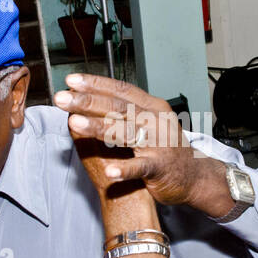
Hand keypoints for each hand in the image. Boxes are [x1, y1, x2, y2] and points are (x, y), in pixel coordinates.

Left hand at [55, 74, 209, 207]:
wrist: (195, 177)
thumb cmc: (166, 148)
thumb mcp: (149, 123)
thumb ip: (124, 113)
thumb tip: (88, 101)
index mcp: (152, 107)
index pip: (121, 90)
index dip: (96, 84)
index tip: (71, 80)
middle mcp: (156, 121)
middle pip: (119, 107)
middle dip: (88, 102)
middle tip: (62, 98)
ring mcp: (159, 144)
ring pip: (126, 132)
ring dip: (99, 127)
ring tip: (76, 123)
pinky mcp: (161, 168)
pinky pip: (141, 167)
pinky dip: (125, 169)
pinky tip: (110, 170)